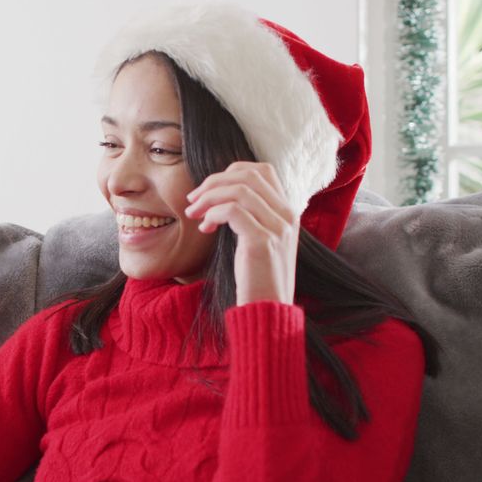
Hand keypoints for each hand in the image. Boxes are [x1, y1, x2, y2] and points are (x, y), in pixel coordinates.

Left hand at [183, 162, 299, 305]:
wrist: (267, 311)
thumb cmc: (257, 278)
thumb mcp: (258, 240)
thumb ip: (250, 216)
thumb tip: (220, 194)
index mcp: (288, 212)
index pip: (263, 170)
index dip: (231, 172)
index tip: (209, 190)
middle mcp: (287, 216)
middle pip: (248, 175)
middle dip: (213, 182)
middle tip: (192, 200)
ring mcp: (278, 228)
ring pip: (239, 189)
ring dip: (209, 198)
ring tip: (193, 214)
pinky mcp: (263, 241)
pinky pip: (232, 211)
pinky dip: (213, 213)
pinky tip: (205, 228)